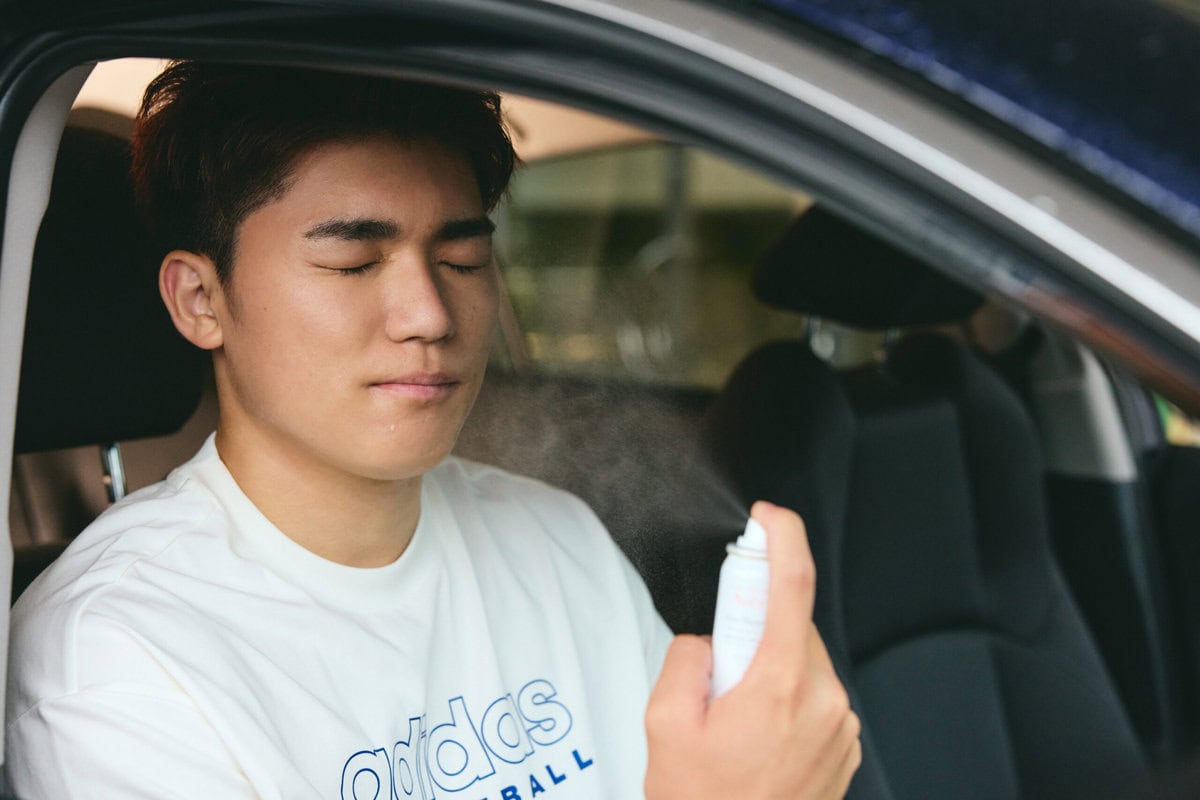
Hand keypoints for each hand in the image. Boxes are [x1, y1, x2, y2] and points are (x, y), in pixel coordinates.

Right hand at [644, 501, 860, 798]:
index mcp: (781, 687)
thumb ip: (686, 658)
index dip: (782, 538)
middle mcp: (824, 702)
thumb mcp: (665, 723)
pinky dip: (785, 697)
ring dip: (768, 666)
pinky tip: (755, 734)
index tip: (767, 519)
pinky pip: (815, 695)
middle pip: (792, 625)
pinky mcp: (845, 746)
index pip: (792, 586)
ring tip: (734, 717)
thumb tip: (707, 641)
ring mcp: (840, 727)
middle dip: (752, 627)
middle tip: (719, 667)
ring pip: (803, 660)